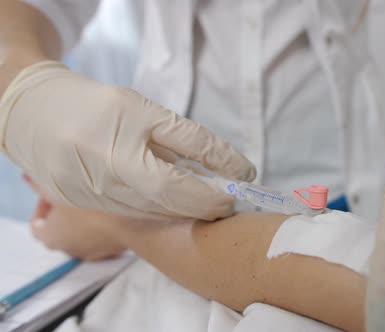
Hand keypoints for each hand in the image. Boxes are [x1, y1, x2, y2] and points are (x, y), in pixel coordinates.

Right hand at [0, 61, 255, 220]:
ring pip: (153, 212)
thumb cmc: (95, 105)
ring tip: (208, 205)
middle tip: (229, 202)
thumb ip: (178, 139)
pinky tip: (174, 206)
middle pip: (171, 197)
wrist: (33, 115)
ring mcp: (93, 192)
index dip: (220, 171)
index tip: (245, 176)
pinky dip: (159, 212)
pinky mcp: (84, 206)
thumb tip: (221, 165)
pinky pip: (133, 215)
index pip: (185, 161)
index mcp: (125, 134)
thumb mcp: (142, 109)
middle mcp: (108, 168)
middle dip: (207, 203)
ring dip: (186, 211)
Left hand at [25, 175, 125, 259]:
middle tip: (73, 196)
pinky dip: (99, 228)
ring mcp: (87, 253)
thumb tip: (26, 177)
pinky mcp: (107, 252)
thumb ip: (40, 186)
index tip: (54, 193)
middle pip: (57, 230)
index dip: (42, 206)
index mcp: (49, 237)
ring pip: (79, 234)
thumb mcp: (61, 192)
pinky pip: (98, 238)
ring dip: (81, 221)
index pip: (37, 224)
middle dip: (62, 213)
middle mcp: (65, 249)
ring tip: (92, 203)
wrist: (128, 226)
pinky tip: (108, 214)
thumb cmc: (92, 209)